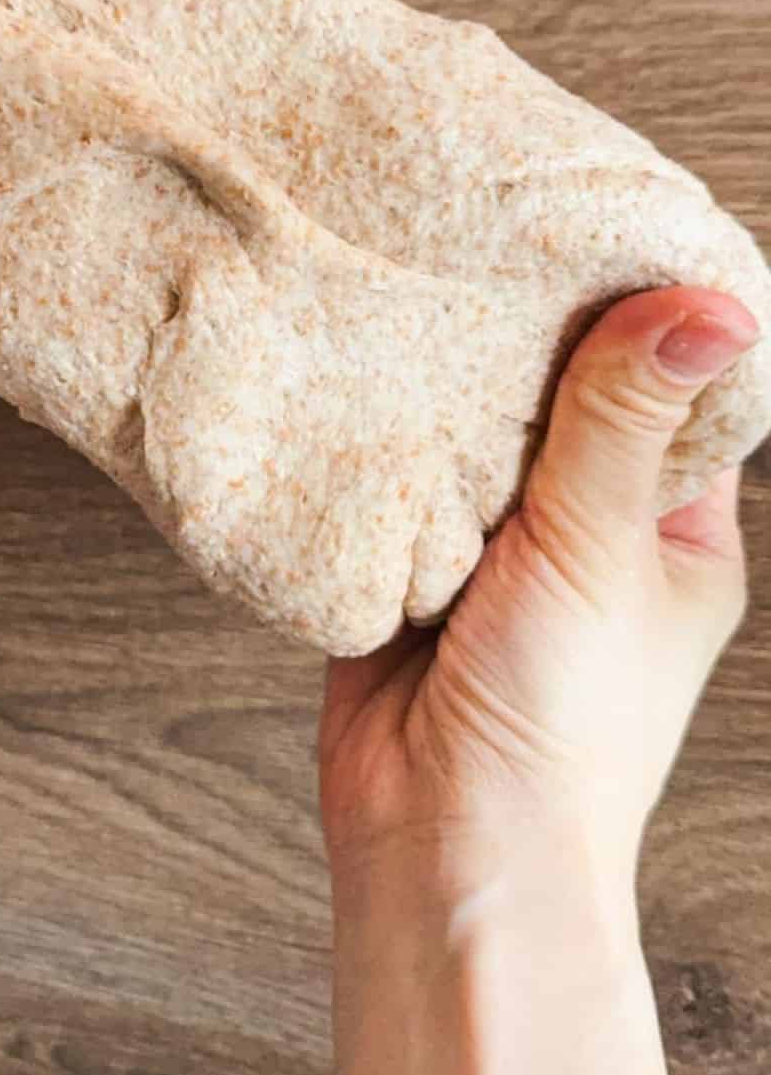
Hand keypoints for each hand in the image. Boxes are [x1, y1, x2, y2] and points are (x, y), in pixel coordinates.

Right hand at [319, 284, 760, 1074]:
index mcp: (673, 534)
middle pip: (565, 405)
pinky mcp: (414, 568)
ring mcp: (499, 554)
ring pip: (477, 438)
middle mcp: (590, 537)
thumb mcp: (601, 544)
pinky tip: (364, 376)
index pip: (674, 396)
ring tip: (420, 289)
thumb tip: (708, 306)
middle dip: (529, 343)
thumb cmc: (557, 726)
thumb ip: (625, 418)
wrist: (439, 842)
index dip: (645, 319)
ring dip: (449, 392)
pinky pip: (403, 480)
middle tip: (487, 242)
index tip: (599, 232)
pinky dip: (387, 441)